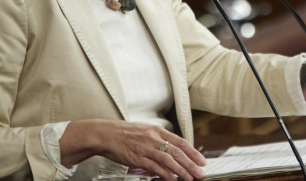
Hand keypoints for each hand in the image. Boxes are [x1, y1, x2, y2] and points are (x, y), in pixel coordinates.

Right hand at [60, 119, 206, 180]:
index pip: (180, 141)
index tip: (201, 159)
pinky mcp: (137, 158)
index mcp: (156, 130)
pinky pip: (155, 167)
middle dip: (191, 163)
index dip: (192, 151)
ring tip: (189, 178)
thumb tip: (170, 150)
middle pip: (177, 151)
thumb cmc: (123, 133)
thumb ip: (157, 140)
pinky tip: (172, 179)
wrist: (104, 134)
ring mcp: (146, 148)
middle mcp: (153, 138)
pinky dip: (165, 174)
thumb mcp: (144, 131)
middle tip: (200, 172)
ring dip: (181, 170)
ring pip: (169, 160)